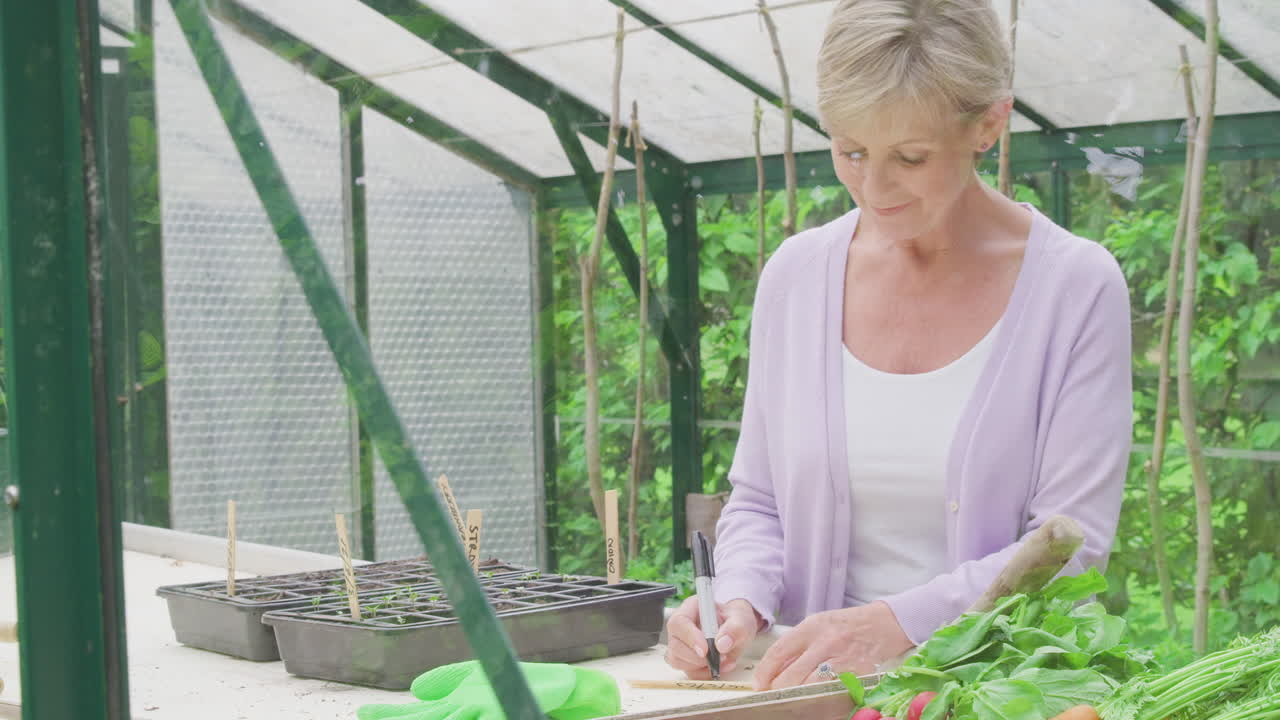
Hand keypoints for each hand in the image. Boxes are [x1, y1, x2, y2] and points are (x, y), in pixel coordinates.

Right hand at [664, 596, 761, 678]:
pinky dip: (704, 674)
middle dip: (696, 657)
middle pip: (675, 644)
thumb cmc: (735, 620)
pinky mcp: (684, 659)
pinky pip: (687, 672)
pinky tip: (719, 667)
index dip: (689, 637)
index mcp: (691, 608)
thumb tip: (722, 644)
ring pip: (677, 660)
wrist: (737, 631)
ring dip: (700, 667)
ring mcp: (680, 643)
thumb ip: (735, 628)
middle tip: (719, 657)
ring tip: (723, 660)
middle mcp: (681, 626)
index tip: (705, 650)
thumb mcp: (742, 620)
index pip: (679, 622)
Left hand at [752, 601, 913, 689]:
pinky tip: (814, 698)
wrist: (882, 625)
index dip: (765, 672)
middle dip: (778, 689)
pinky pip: (831, 691)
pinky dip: (819, 697)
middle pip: (791, 675)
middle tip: (774, 693)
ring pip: (809, 686)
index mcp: (811, 627)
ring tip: (791, 697)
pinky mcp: (856, 674)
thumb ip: (797, 644)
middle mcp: (824, 642)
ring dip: (796, 695)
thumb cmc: (845, 626)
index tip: (759, 684)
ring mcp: (841, 659)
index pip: (779, 652)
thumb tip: (774, 669)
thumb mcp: (817, 625)